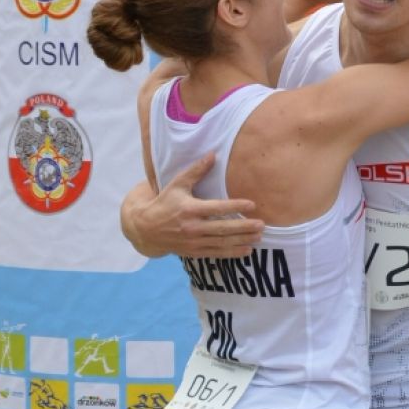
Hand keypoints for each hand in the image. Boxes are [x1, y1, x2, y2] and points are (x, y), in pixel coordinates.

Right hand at [120, 154, 263, 258]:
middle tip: (262, 225)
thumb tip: (213, 154)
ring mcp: (194, 242)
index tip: (252, 204)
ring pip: (222, 243)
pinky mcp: (194, 252)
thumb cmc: (164, 202)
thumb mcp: (177, 184)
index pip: (217, 208)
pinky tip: (247, 250)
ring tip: (259, 237)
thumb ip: (196, 171)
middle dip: (244, 227)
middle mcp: (193, 227)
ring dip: (242, 240)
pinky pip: (216, 253)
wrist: (146, 228)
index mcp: (190, 209)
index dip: (235, 206)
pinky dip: (232, 253)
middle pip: (223, 228)